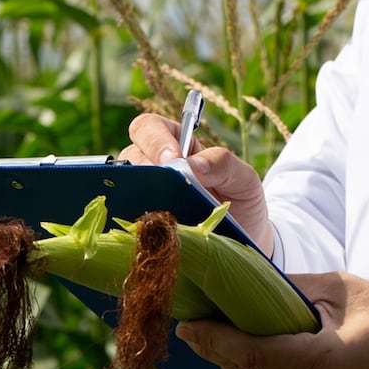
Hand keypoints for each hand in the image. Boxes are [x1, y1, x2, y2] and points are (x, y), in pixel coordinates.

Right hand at [118, 113, 272, 255]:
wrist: (243, 242)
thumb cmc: (242, 204)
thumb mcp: (244, 180)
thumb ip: (224, 164)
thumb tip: (193, 163)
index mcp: (177, 144)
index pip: (150, 127)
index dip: (155, 140)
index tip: (173, 160)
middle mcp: (154, 166)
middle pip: (131, 155)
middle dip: (147, 169)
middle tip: (167, 188)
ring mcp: (145, 195)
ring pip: (125, 185)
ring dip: (140, 196)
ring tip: (162, 211)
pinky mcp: (143, 222)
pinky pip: (127, 214)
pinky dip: (134, 219)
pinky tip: (152, 227)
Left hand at [175, 272, 368, 368]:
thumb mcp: (338, 289)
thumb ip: (286, 291)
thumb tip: (242, 286)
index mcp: (323, 363)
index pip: (252, 355)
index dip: (214, 340)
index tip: (188, 324)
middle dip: (215, 349)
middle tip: (190, 326)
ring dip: (232, 364)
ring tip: (207, 338)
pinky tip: (241, 356)